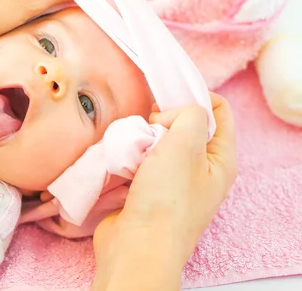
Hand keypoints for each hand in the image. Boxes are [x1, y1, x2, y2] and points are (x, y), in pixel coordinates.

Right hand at [94, 93, 236, 267]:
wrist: (137, 246)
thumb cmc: (166, 198)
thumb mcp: (186, 145)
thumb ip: (188, 114)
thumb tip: (166, 118)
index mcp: (221, 159)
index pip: (218, 110)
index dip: (195, 97)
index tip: (168, 101)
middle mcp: (200, 170)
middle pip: (184, 125)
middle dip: (163, 119)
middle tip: (149, 130)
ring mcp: (173, 181)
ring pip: (158, 141)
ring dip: (142, 138)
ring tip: (133, 149)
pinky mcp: (148, 190)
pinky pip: (141, 160)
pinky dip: (131, 154)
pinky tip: (122, 160)